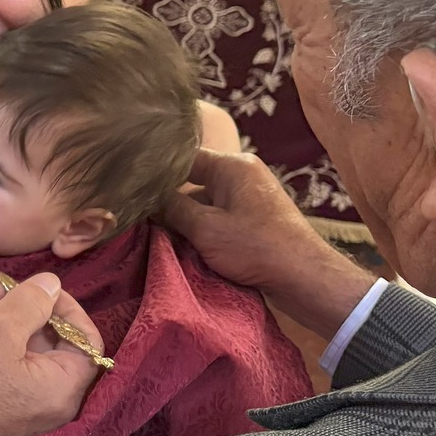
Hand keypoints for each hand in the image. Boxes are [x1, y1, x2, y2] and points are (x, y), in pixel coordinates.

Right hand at [0, 273, 101, 435]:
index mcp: (61, 388)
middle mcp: (46, 402)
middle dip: (8, 306)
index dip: (64, 307)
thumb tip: (53, 285)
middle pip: (40, 340)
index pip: (85, 341)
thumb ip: (32, 302)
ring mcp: (16, 405)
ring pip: (9, 349)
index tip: (36, 287)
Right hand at [158, 148, 376, 338]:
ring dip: (186, 219)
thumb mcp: (204, 228)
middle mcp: (243, 173)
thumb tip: (147, 197)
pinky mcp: (255, 217)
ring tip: (161, 236)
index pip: (183, 157)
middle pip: (192, 180)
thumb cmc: (255, 248)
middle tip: (141, 217)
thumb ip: (171, 209)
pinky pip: (219, 215)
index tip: (131, 187)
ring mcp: (250, 195)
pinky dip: (203, 228)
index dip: (156, 172)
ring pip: (204, 201)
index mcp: (232, 165)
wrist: (304, 278)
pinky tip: (187, 245)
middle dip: (169, 200)